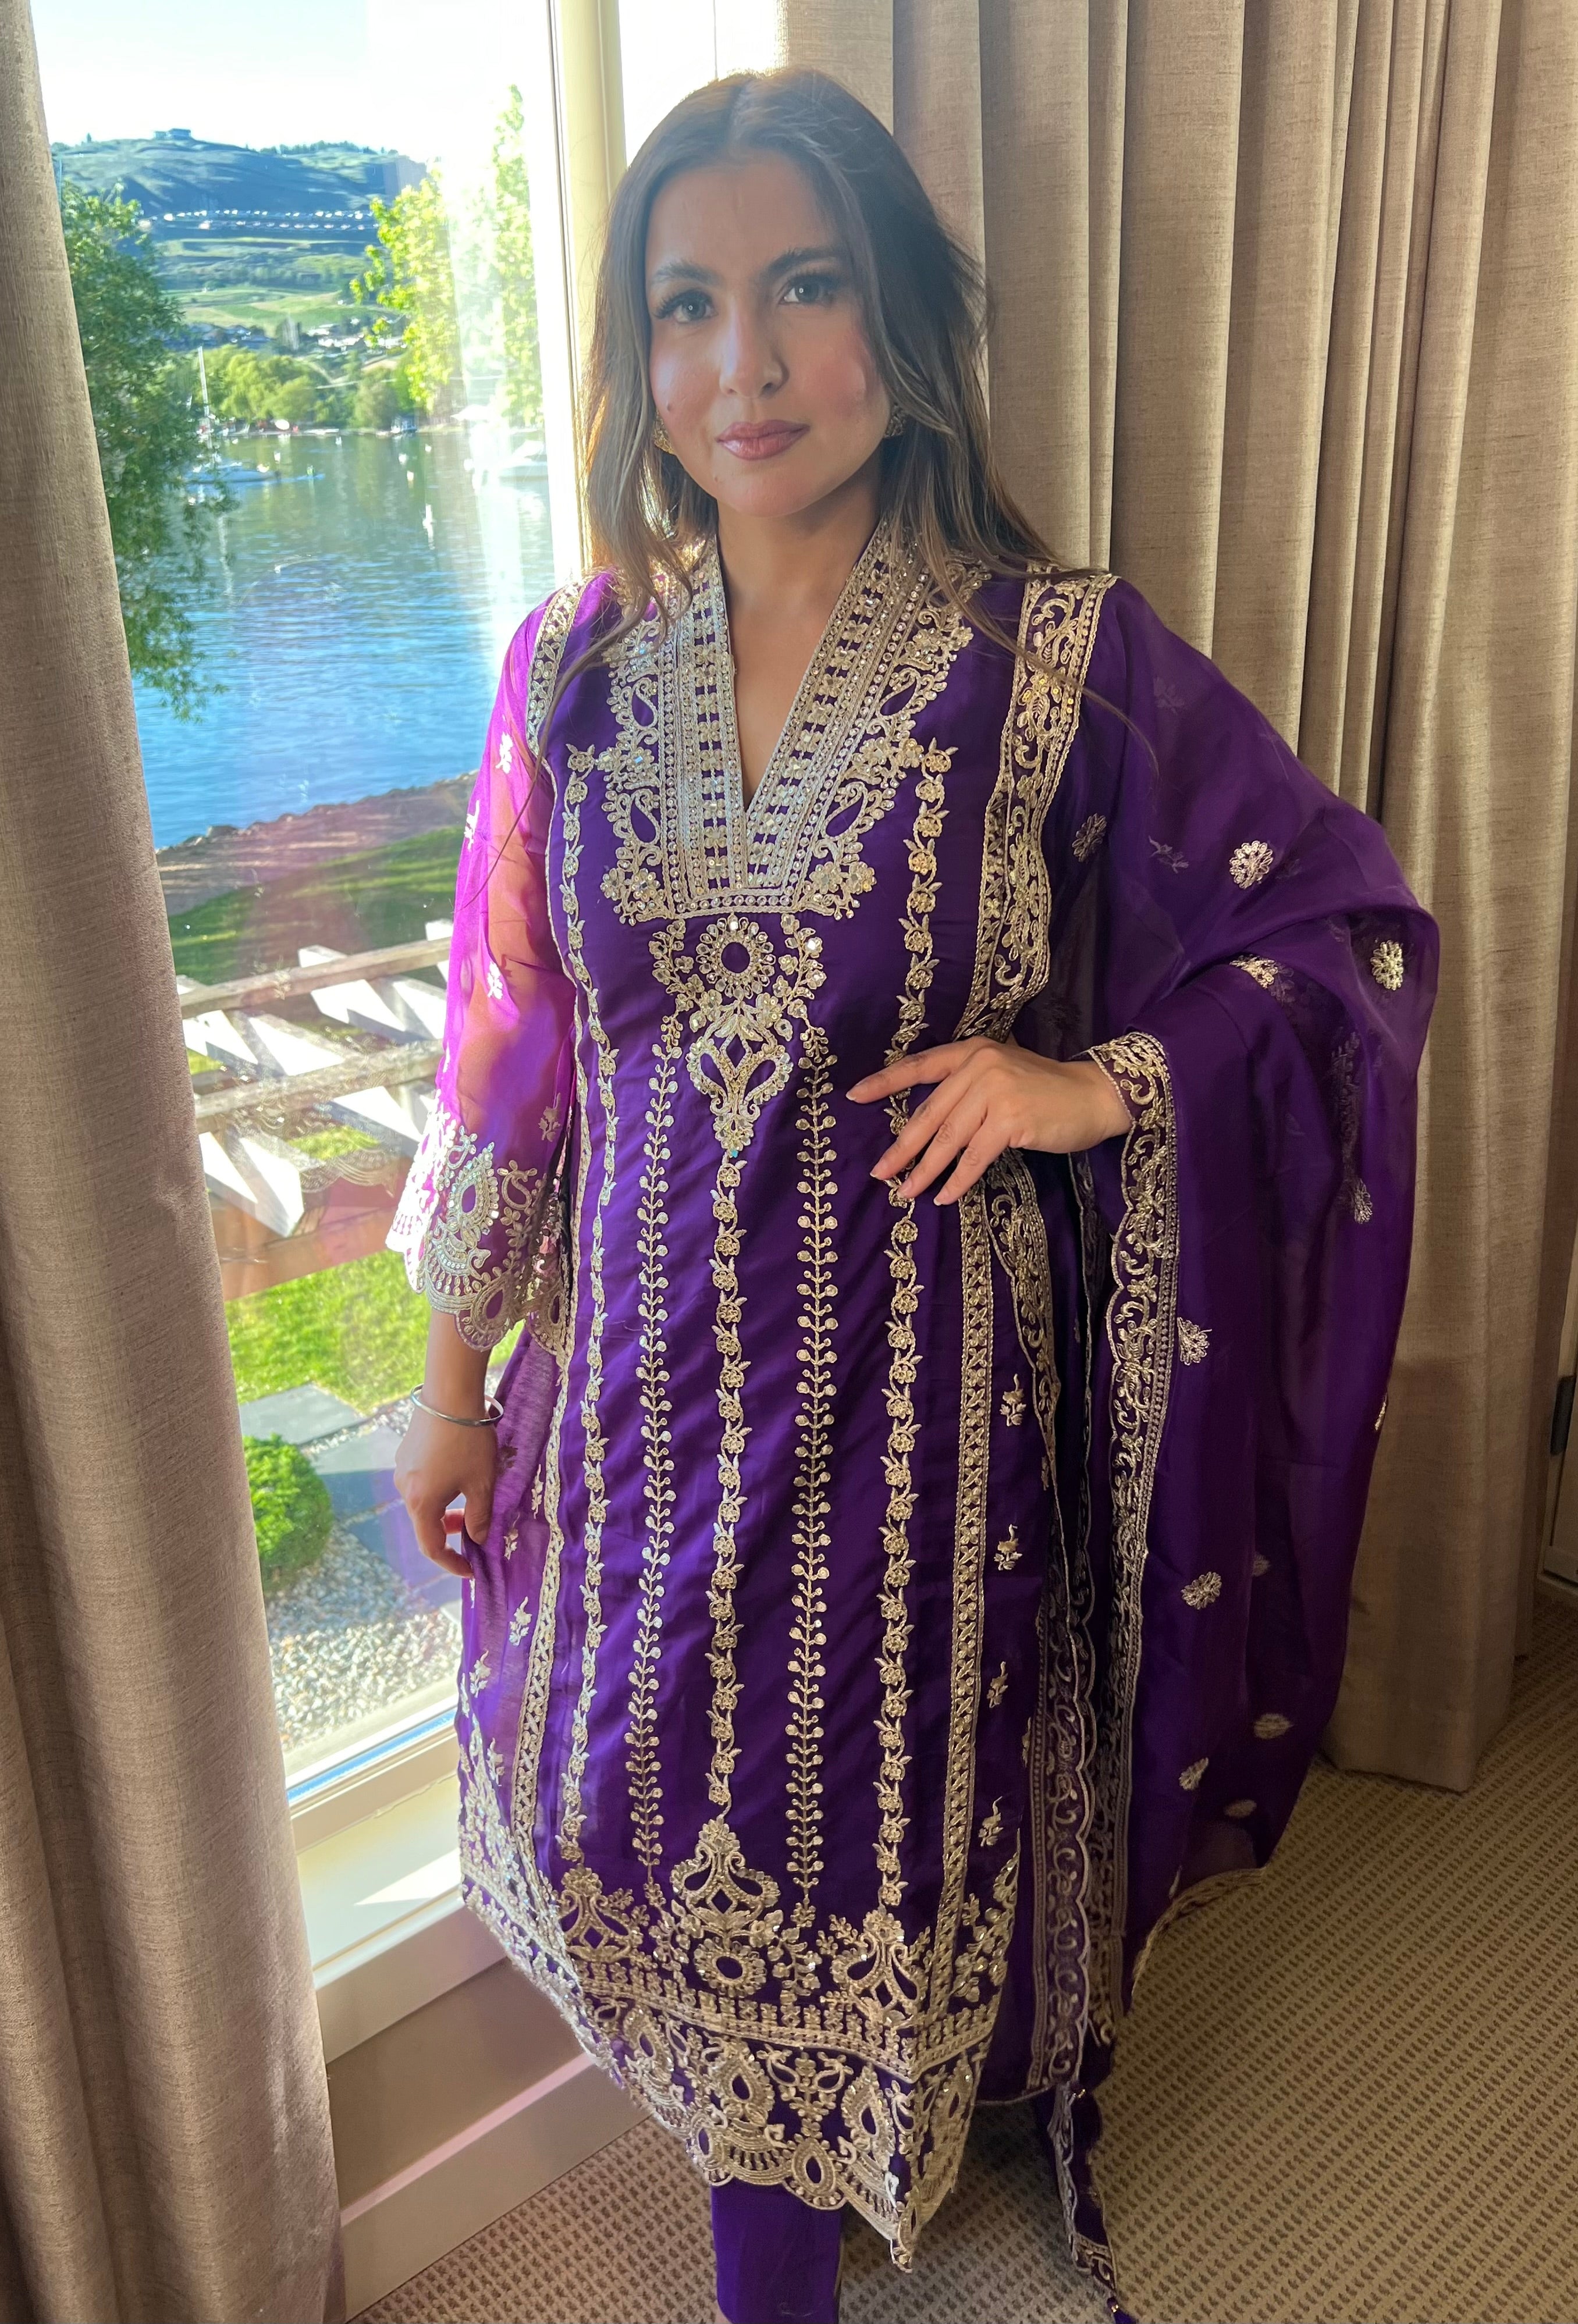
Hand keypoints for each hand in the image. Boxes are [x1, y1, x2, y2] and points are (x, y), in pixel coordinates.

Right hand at [393, 1403, 496, 1577]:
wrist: (449, 1393)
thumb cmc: (469, 1441)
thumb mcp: (482, 1483)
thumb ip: (480, 1516)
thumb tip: (478, 1538)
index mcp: (422, 1503)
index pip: (432, 1547)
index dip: (451, 1563)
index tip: (470, 1570)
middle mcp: (404, 1489)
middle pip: (426, 1523)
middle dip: (451, 1532)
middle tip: (476, 1528)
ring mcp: (402, 1469)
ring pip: (424, 1501)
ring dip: (445, 1509)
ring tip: (470, 1497)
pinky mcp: (406, 1452)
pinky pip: (421, 1482)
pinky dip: (439, 1490)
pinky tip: (457, 1474)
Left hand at [848, 1037, 1131, 1205]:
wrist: (1094, 1096)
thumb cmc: (1046, 1092)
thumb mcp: (1002, 1076)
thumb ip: (967, 1090)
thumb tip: (928, 1127)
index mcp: (973, 1051)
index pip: (920, 1066)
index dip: (885, 1082)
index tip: (854, 1095)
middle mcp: (980, 1065)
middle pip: (929, 1113)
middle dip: (902, 1148)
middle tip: (880, 1173)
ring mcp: (996, 1090)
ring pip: (948, 1138)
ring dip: (925, 1170)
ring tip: (907, 1192)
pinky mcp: (1011, 1119)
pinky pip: (975, 1156)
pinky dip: (958, 1180)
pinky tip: (944, 1196)